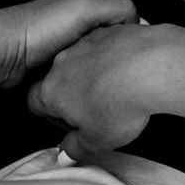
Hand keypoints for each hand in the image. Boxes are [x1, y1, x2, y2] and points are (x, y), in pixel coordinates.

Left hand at [0, 0, 137, 89]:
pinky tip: (84, 88)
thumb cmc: (40, 27)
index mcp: (86, 2)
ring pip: (94, 58)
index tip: (135, 52)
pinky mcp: (52, 65)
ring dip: (98, 69)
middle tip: (118, 70)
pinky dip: (82, 79)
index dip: (130, 34)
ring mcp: (63, 43)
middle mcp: (75, 20)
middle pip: (108, 40)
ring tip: (101, 81)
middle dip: (114, 54)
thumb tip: (138, 22)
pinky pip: (78, 72)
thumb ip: (117, 7)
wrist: (1, 49)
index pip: (122, 17)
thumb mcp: (85, 7)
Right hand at [26, 20, 172, 160]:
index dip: (53, 117)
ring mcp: (85, 44)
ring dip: (94, 75)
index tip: (72, 126)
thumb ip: (76, 148)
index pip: (36, 103)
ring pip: (83, 61)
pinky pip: (105, 47)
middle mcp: (63, 63)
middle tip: (96, 113)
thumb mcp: (96, 141)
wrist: (149, 67)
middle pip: (59, 81)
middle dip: (74, 96)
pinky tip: (130, 73)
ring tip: (118, 92)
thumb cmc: (120, 102)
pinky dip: (113, 59)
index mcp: (51, 91)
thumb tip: (68, 152)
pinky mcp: (108, 32)